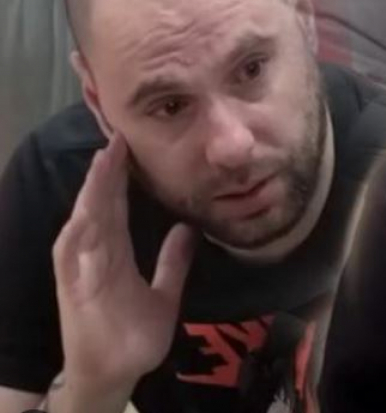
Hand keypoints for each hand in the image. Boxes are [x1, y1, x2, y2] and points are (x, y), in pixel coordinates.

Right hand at [52, 134, 195, 395]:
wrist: (115, 372)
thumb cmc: (134, 335)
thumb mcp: (165, 292)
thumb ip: (174, 261)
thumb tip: (187, 228)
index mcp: (114, 251)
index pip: (118, 205)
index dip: (124, 176)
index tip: (133, 145)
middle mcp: (94, 254)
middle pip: (101, 204)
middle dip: (108, 171)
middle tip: (118, 135)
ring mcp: (82, 269)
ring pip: (88, 221)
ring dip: (94, 192)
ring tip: (106, 160)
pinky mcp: (75, 288)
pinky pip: (77, 255)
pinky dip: (83, 231)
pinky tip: (90, 210)